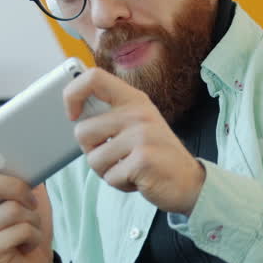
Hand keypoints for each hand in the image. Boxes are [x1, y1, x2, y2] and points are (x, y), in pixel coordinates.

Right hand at [0, 148, 54, 262]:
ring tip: (30, 227)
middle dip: (17, 186)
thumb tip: (25, 155)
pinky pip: (20, 230)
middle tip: (31, 200)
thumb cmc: (27, 224)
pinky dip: (34, 235)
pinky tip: (28, 243)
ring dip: (33, 217)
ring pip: (11, 209)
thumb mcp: (24, 194)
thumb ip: (17, 174)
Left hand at [65, 67, 205, 214]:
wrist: (189, 182)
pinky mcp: (143, 159)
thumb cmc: (155, 156)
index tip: (73, 115)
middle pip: (82, 131)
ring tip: (130, 168)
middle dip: (92, 152)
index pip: (93, 78)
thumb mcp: (136, 126)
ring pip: (93, 159)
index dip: (73, 94)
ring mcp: (142, 135)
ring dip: (107, 172)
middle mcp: (138, 113)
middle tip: (116, 157)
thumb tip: (74, 114)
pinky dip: (121, 184)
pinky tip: (139, 179)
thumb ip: (110, 117)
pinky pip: (110, 177)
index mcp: (134, 100)